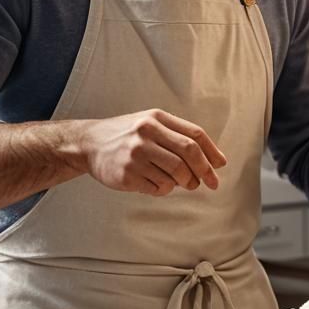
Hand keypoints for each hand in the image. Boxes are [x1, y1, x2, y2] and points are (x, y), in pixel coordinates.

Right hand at [78, 108, 226, 195]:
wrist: (89, 144)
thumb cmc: (127, 135)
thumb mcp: (151, 124)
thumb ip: (180, 137)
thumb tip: (216, 161)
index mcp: (156, 118)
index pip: (194, 134)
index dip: (212, 152)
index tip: (220, 167)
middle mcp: (146, 133)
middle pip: (189, 153)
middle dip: (203, 171)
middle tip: (208, 183)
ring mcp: (136, 154)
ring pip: (176, 174)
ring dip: (184, 183)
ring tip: (179, 182)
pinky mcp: (127, 175)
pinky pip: (158, 187)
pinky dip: (164, 189)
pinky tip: (154, 183)